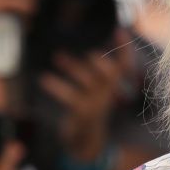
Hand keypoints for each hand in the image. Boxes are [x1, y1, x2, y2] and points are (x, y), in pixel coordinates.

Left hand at [40, 29, 135, 159]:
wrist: (87, 139)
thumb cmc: (91, 105)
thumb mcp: (98, 87)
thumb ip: (99, 68)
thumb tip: (102, 38)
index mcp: (114, 84)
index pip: (125, 65)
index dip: (125, 49)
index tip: (120, 30)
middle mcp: (108, 93)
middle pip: (110, 77)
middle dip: (102, 65)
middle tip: (91, 54)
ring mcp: (95, 104)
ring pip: (86, 83)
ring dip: (72, 69)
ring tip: (57, 56)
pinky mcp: (81, 113)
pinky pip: (69, 96)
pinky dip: (57, 86)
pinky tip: (44, 79)